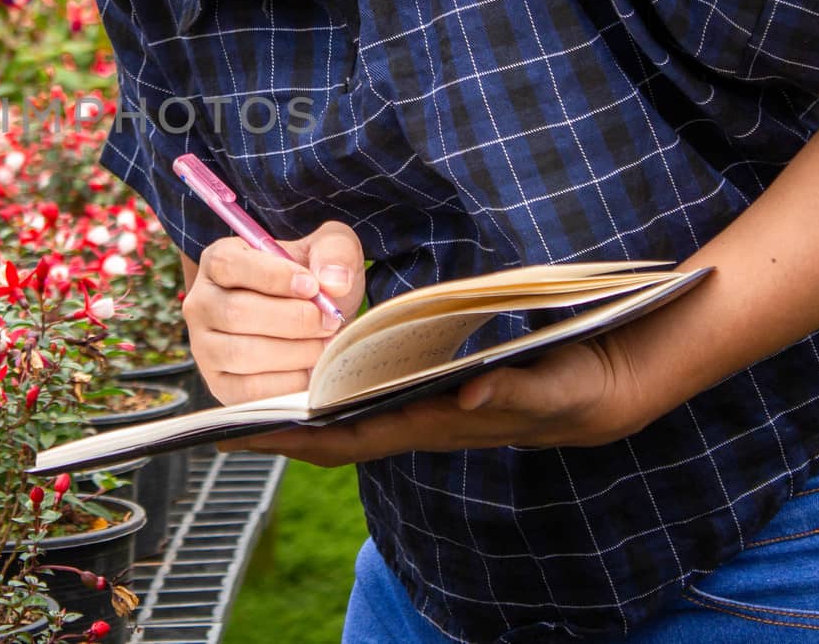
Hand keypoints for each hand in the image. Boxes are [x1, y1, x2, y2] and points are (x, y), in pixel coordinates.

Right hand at [183, 220, 364, 405]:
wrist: (306, 320)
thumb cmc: (309, 281)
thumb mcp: (326, 250)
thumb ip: (334, 253)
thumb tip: (334, 282)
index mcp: (218, 261)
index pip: (230, 265)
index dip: (273, 277)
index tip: (312, 287)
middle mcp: (200, 303)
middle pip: (236, 312)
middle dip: (293, 320)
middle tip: (329, 321)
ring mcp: (204, 346)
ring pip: (242, 353)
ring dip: (294, 351)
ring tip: (323, 344)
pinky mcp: (218, 383)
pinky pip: (250, 389)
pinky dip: (288, 382)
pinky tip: (310, 368)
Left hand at [220, 333, 658, 465]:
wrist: (600, 391)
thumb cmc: (576, 388)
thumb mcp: (555, 387)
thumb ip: (517, 394)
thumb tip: (470, 393)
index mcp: (437, 423)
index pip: (350, 438)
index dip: (294, 439)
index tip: (240, 433)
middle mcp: (419, 422)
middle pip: (333, 437)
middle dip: (277, 433)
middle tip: (219, 424)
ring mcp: (421, 411)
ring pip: (345, 420)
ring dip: (297, 414)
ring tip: (243, 399)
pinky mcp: (429, 394)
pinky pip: (366, 402)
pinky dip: (329, 395)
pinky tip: (303, 379)